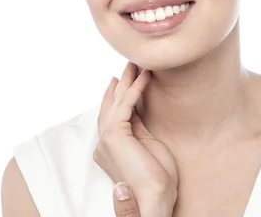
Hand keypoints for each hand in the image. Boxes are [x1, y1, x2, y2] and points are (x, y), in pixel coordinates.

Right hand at [95, 62, 177, 209]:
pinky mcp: (116, 136)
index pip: (111, 114)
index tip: (121, 79)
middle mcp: (104, 142)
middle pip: (110, 105)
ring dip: (128, 80)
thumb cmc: (156, 179)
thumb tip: (138, 109)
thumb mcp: (148, 146)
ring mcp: (107, 139)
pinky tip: (145, 77)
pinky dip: (136, 89)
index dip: (116, 95)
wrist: (155, 198)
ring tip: (137, 63)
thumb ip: (139, 128)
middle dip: (120, 83)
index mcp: (109, 147)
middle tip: (128, 64)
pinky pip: (126, 106)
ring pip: (117, 102)